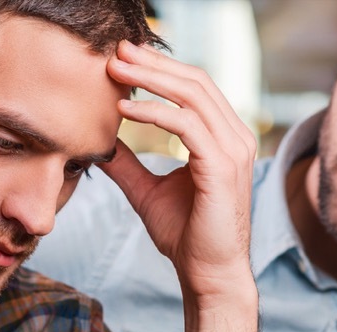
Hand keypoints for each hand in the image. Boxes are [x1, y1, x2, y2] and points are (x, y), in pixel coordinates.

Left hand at [100, 42, 255, 301]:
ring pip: (192, 95)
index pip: (194, 88)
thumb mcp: (148, 191)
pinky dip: (153, 112)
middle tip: (116, 51)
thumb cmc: (186, 236)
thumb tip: (101, 143)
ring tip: (115, 71)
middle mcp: (236, 138)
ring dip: (150, 79)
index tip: (123, 59)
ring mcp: (233, 151)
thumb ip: (129, 164)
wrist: (207, 275)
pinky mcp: (222, 168)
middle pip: (195, 81)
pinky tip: (123, 109)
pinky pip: (186, 126)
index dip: (160, 68)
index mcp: (224, 138)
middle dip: (153, 63)